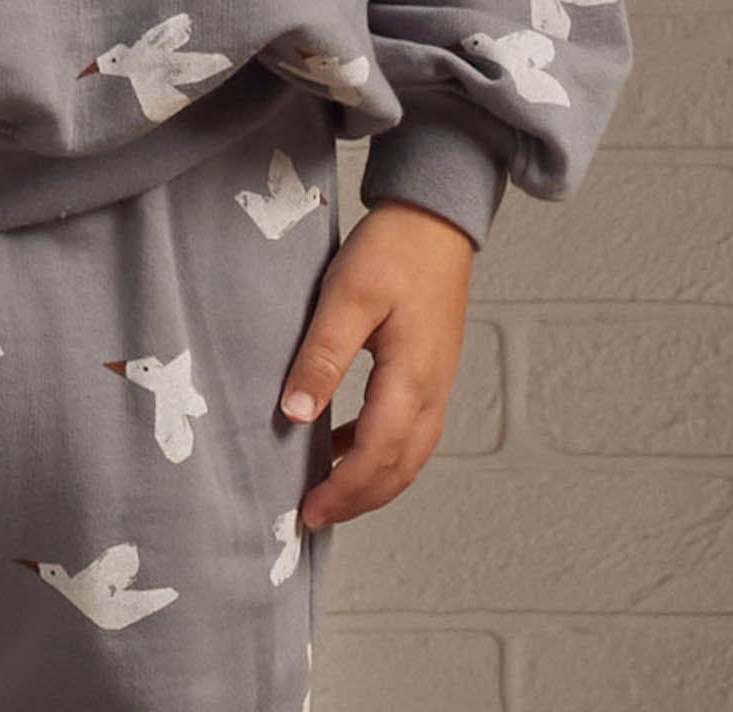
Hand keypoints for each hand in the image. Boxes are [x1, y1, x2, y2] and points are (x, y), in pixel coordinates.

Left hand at [279, 199, 473, 529]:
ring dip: (373, 481)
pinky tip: (347, 441)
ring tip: (331, 490)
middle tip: (315, 515)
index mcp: (412, 378)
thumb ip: (322, 358)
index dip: (343, 491)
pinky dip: (381, 450)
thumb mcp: (345, 298)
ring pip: (410, 454)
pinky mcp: (432, 370)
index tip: (308, 511)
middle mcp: (433, 390)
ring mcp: (437, 382)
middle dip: (358, 500)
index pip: (377, 456)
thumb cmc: (393, 250)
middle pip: (400, 468)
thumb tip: (295, 415)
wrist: (433, 217)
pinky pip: (411, 430)